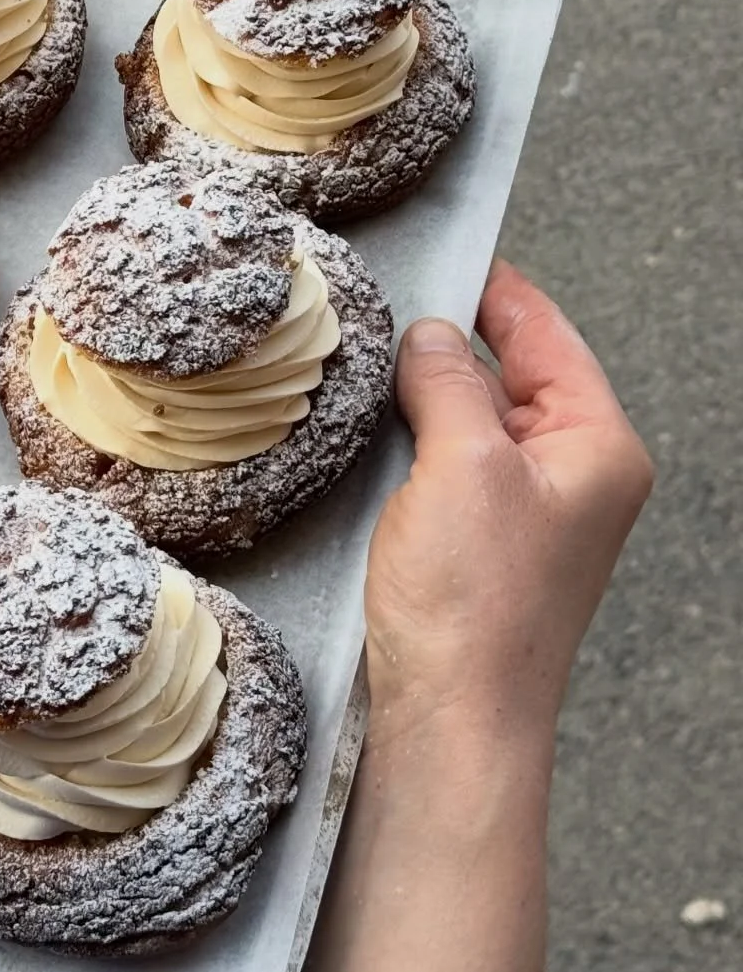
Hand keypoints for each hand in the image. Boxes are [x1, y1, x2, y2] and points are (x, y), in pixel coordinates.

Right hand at [275, 262, 652, 971]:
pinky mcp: (483, 542)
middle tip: (388, 302)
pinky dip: (415, 440)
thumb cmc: (474, 610)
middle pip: (511, 371)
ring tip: (374, 360)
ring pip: (473, 417)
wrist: (450, 724)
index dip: (493, 287)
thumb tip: (432, 331)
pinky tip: (376, 430)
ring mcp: (529, 511)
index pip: (546, 333)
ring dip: (426, 392)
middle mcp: (574, 475)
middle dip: (452, 339)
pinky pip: (449, 463)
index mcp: (596, 447)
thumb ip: (449, 381)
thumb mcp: (460, 465)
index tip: (445, 247)